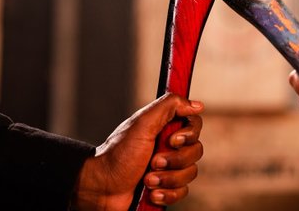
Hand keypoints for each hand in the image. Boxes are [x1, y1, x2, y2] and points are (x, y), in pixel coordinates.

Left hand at [72, 93, 203, 209]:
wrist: (102, 189)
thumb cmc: (118, 155)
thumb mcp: (143, 124)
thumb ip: (169, 106)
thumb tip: (196, 104)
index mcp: (164, 128)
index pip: (194, 126)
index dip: (188, 136)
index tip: (172, 141)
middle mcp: (169, 146)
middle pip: (196, 151)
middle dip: (174, 161)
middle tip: (152, 162)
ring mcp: (169, 167)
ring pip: (190, 173)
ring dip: (168, 179)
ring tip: (147, 180)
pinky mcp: (166, 187)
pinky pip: (182, 192)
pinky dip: (167, 194)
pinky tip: (152, 193)